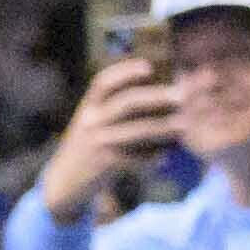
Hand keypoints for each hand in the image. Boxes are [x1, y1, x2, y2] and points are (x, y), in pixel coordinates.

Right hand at [40, 50, 180, 222]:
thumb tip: (155, 93)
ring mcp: (98, 142)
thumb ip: (114, 109)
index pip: (103, 82)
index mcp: (88, 107)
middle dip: (157, 96)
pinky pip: (136, 157)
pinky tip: (166, 156)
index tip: (148, 67)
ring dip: (163, 127)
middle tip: (183, 95)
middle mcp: (91, 121)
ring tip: (185, 125)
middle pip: (127, 102)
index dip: (125, 71)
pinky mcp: (105, 163)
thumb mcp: (92, 123)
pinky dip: (153, 156)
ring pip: (137, 131)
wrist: (64, 182)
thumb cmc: (87, 147)